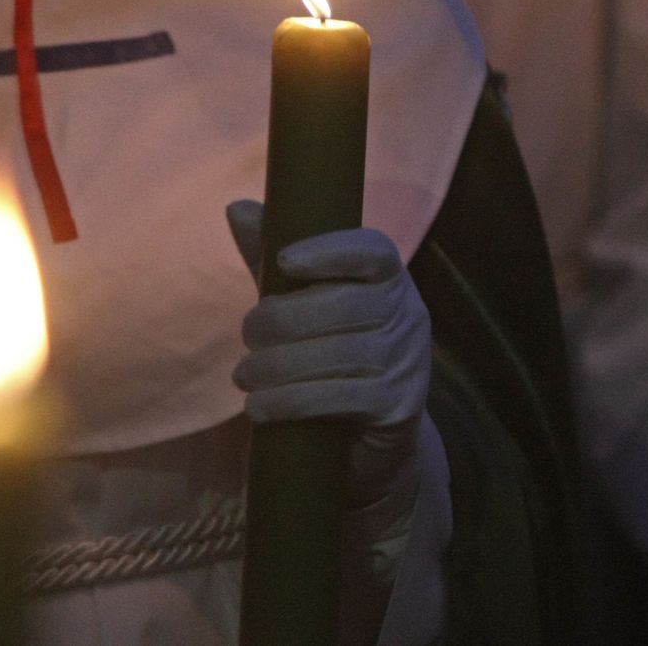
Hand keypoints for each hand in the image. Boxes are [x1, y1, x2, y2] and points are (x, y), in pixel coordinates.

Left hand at [226, 200, 430, 512]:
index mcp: (390, 280)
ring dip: (276, 367)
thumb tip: (237, 207)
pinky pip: (339, 397)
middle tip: (246, 337)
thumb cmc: (329, 356)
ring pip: (336, 354)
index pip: (374, 250)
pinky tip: (259, 407)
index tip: (284, 260)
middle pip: (344, 305)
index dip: (329, 251)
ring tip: (243, 377)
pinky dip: (290, 401)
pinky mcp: (399, 406)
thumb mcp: (301, 305)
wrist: (367, 439)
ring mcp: (409, 362)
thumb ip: (272, 259)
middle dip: (281, 320)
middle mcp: (410, 315)